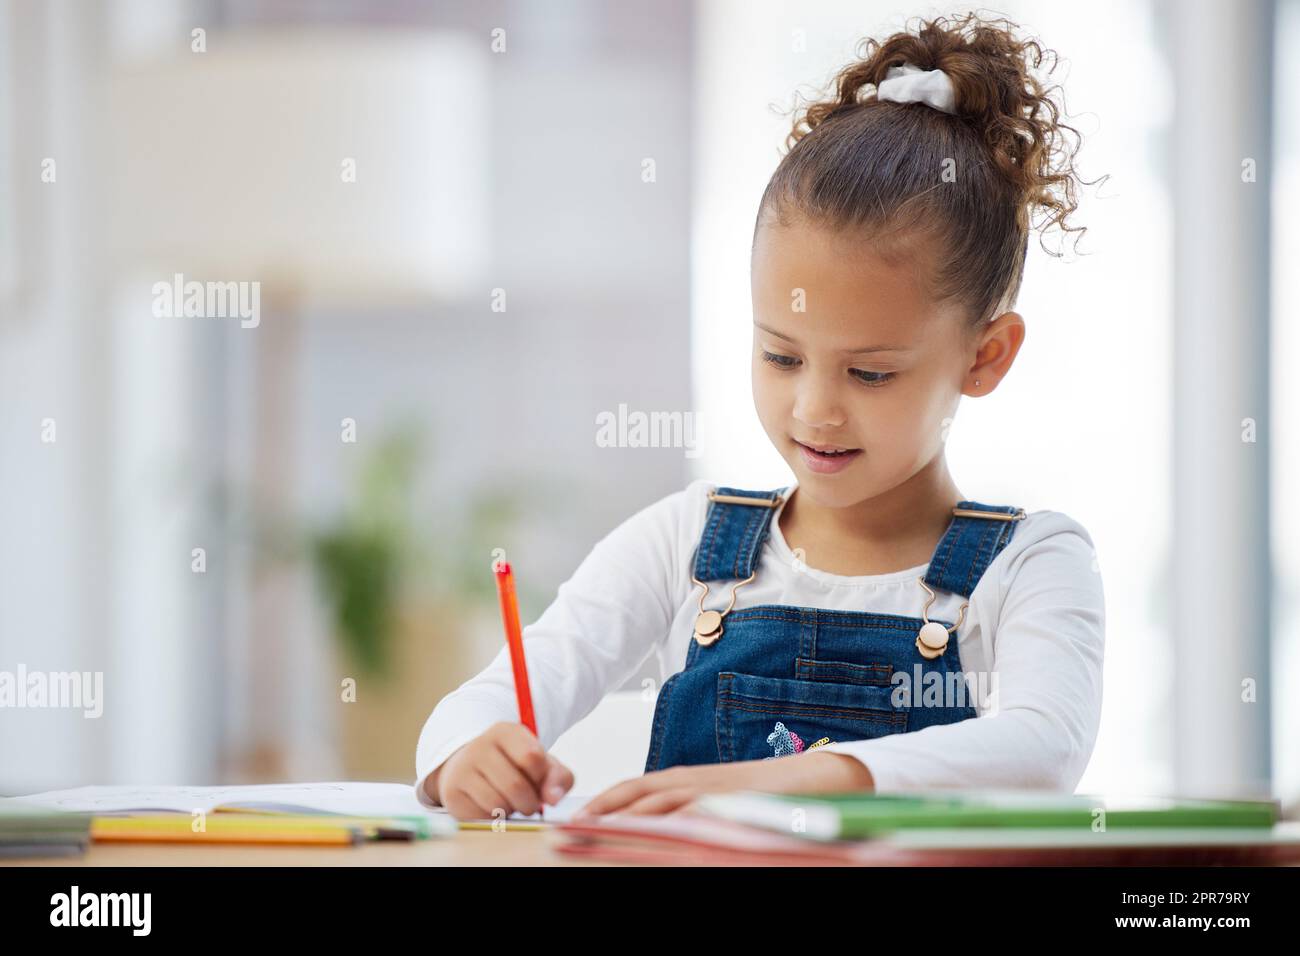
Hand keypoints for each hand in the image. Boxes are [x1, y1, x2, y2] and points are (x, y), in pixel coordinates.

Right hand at [430, 722, 574, 820]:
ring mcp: (462, 768)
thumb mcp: (541, 764)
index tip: (538, 780)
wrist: (472, 768)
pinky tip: (492, 808)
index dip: (541, 778)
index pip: (532, 757)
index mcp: (506, 731)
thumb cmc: (515, 767)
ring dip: (511, 811)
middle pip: (515, 786)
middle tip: (529, 803)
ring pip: (497, 804)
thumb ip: (558, 778)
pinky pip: (480, 817)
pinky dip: (493, 819)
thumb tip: (553, 799)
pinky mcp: (451, 793)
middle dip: (529, 803)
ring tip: (510, 803)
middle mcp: (480, 745)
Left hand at [573, 751, 873, 817]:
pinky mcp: (733, 803)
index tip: (571, 822)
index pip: (632, 792)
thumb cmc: (767, 794)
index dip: (600, 805)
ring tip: (591, 832)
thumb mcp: (717, 800)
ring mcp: (712, 792)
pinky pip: (695, 813)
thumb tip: (659, 830)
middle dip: (598, 812)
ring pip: (658, 804)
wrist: (818, 778)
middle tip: (567, 830)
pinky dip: (670, 822)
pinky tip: (650, 832)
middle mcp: (693, 782)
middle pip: (635, 796)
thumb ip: (687, 810)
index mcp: (685, 781)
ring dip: (623, 818)